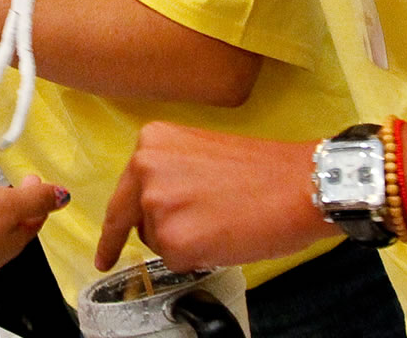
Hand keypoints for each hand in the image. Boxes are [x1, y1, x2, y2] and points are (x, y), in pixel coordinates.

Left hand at [95, 123, 329, 272]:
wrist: (301, 186)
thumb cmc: (263, 172)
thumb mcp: (198, 154)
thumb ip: (167, 174)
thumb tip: (153, 207)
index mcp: (151, 143)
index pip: (122, 192)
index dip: (114, 227)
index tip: (104, 252)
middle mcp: (145, 169)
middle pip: (134, 220)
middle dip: (154, 234)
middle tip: (170, 241)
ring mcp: (157, 205)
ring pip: (158, 242)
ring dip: (184, 242)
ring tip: (222, 222)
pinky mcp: (174, 239)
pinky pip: (176, 262)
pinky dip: (199, 258)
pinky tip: (224, 237)